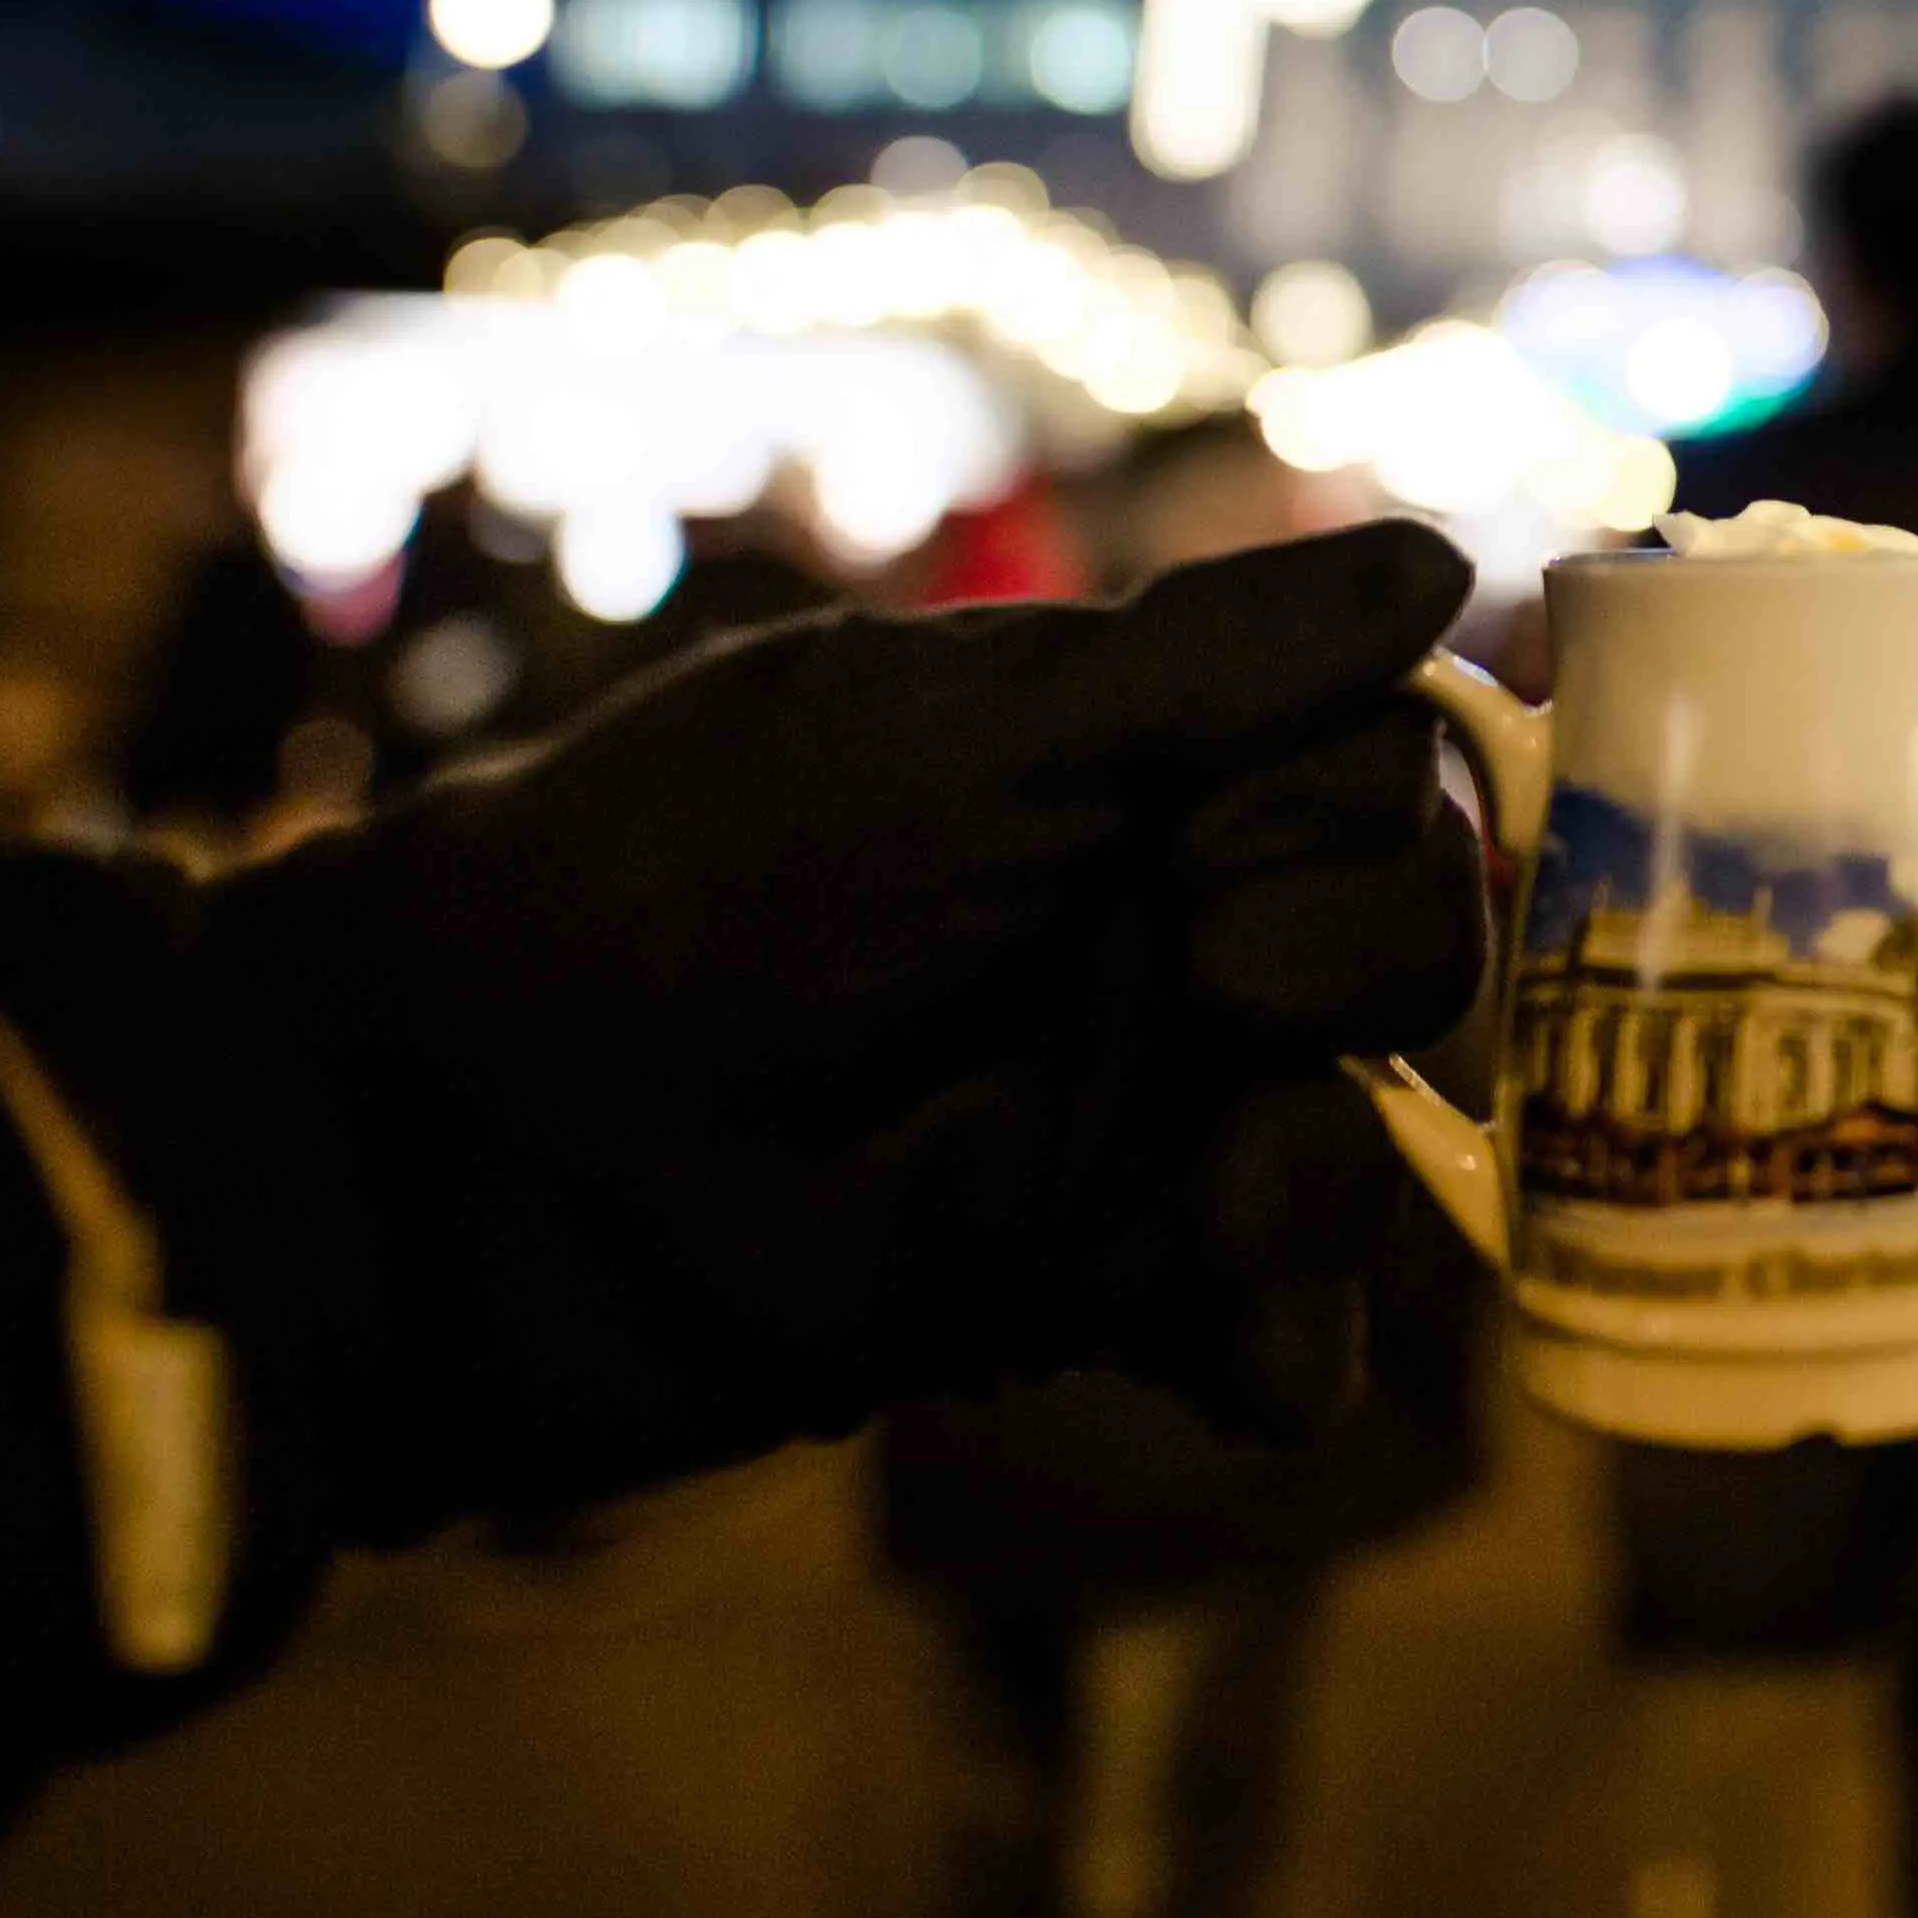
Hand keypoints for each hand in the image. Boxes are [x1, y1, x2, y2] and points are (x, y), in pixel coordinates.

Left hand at [0, 521, 1487, 1545]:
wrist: (474, 1132)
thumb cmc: (692, 875)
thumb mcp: (958, 733)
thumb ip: (1204, 662)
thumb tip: (1443, 561)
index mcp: (1131, 766)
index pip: (1378, 760)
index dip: (1358, 792)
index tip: (1238, 817)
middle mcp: (1156, 926)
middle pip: (1411, 940)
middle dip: (1350, 951)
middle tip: (1205, 974)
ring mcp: (1129, 1116)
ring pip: (1360, 1136)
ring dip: (1321, 1157)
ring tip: (1219, 1192)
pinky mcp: (1080, 1291)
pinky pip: (1263, 1335)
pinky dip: (1280, 1345)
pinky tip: (1236, 1356)